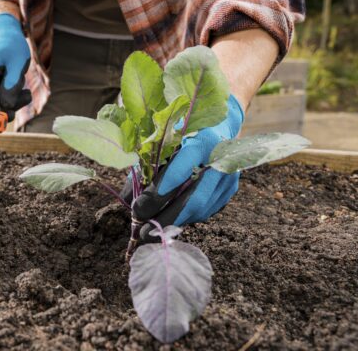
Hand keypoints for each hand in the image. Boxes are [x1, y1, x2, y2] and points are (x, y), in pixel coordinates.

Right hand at [0, 13, 30, 117]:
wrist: (3, 33)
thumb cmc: (12, 45)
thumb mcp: (18, 62)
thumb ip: (13, 84)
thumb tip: (6, 106)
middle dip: (1, 110)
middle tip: (21, 102)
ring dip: (6, 104)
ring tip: (23, 92)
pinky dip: (3, 99)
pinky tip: (16, 90)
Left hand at [132, 95, 244, 240]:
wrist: (220, 123)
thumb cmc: (183, 128)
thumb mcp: (162, 138)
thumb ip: (145, 165)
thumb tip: (126, 199)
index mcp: (202, 141)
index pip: (178, 173)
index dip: (156, 195)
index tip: (137, 210)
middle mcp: (221, 161)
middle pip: (193, 199)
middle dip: (165, 219)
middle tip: (142, 234)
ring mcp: (230, 177)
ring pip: (200, 209)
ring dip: (174, 222)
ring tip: (151, 230)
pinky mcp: (230, 189)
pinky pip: (206, 210)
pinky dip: (185, 217)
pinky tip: (169, 219)